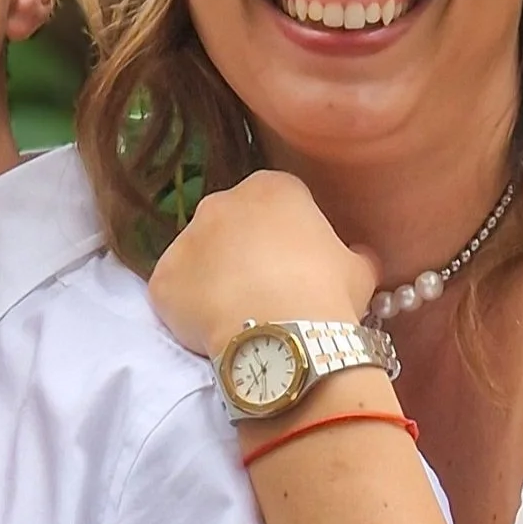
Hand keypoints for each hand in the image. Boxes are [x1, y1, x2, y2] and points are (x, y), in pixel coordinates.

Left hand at [148, 172, 378, 363]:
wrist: (286, 335)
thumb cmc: (328, 295)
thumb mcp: (360, 270)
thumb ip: (355, 254)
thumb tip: (360, 255)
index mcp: (272, 188)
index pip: (275, 204)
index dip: (284, 239)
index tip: (293, 268)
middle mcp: (222, 201)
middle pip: (230, 226)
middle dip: (241, 254)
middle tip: (262, 293)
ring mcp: (186, 238)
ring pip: (198, 258)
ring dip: (212, 280)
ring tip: (237, 317)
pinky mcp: (162, 278)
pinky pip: (173, 293)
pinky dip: (186, 310)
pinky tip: (212, 331)